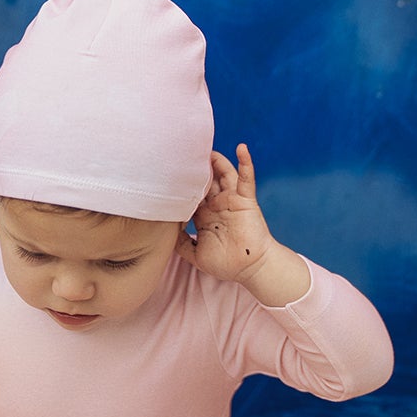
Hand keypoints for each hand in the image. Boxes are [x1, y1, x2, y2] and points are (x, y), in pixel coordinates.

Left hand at [177, 145, 308, 304]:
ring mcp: (232, 200)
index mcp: (205, 215)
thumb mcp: (196, 254)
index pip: (191, 194)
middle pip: (205, 180)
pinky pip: (246, 178)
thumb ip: (181, 244)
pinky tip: (241, 148)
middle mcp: (217, 204)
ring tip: (206, 147)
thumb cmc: (226, 264)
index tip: (168, 172)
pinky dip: (245, 162)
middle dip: (197, 167)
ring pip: (223, 174)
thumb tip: (166, 232)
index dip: (181, 185)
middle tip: (184, 152)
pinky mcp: (245, 199)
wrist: (250, 269)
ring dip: (216, 160)